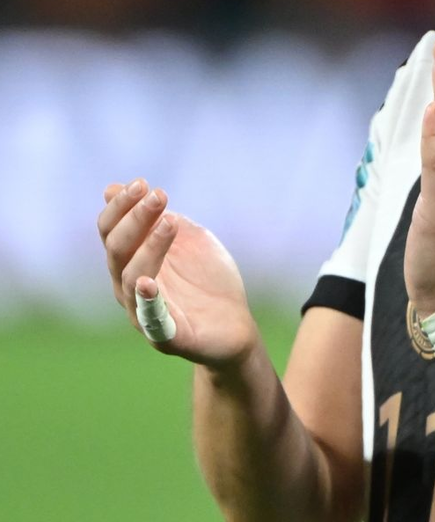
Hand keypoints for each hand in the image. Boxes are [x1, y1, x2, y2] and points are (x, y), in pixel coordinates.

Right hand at [98, 180, 256, 365]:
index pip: (111, 232)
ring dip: (149, 248)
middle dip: (135, 220)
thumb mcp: (188, 240)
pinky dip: (146, 301)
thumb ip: (158, 218)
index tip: (143, 183)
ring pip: (132, 279)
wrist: (236, 326)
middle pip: (117, 251)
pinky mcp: (167, 337)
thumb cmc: (207, 281)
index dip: (121, 207)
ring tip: (169, 223)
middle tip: (159, 196)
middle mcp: (128, 288)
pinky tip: (148, 282)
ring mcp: (144, 314)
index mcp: (131, 263)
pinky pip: (150, 320)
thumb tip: (111, 188)